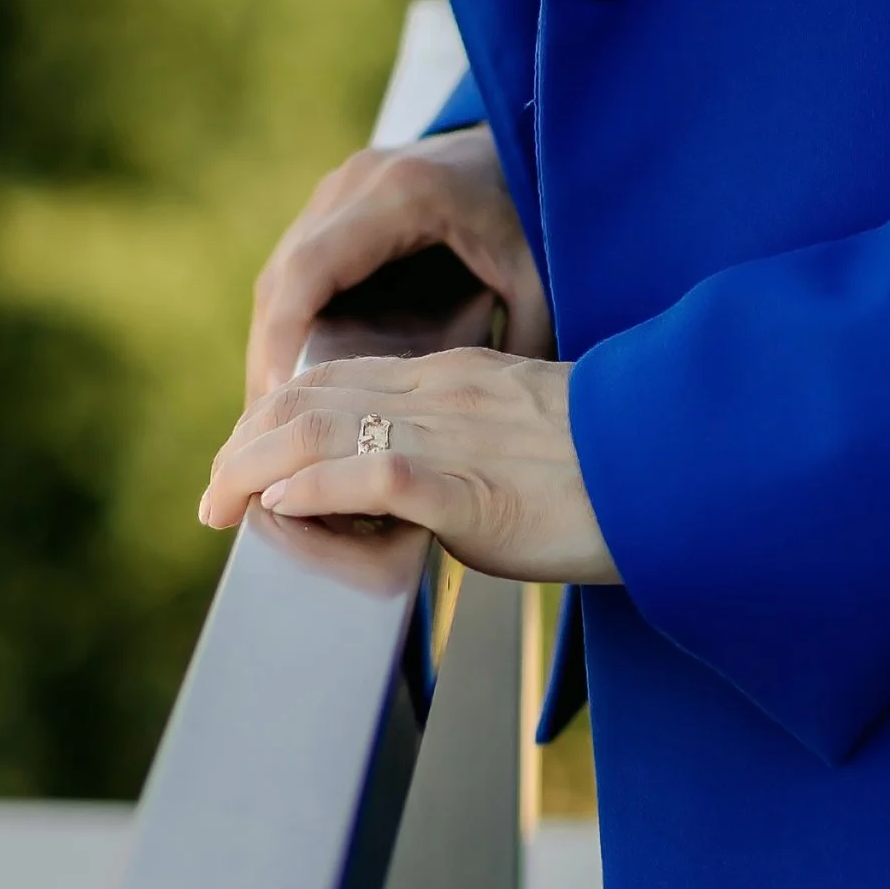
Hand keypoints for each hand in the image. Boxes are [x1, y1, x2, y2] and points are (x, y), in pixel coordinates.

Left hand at [200, 349, 620, 584]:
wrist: (677, 467)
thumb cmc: (615, 467)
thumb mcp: (528, 439)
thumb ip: (472, 446)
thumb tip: (426, 488)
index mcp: (458, 378)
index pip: (342, 379)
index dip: (278, 415)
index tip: (246, 456)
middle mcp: (443, 394)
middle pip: (314, 399)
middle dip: (247, 445)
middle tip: (212, 495)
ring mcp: (452, 437)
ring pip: (324, 431)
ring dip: (255, 470)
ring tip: (220, 504)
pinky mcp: (467, 489)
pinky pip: (372, 476)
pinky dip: (315, 490)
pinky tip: (282, 510)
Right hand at [245, 126, 551, 401]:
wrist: (526, 137)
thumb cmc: (533, 208)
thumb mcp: (537, 274)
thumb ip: (522, 341)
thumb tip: (495, 427)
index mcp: (403, 193)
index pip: (314, 267)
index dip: (285, 334)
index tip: (276, 397)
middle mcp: (356, 183)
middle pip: (284, 277)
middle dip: (270, 356)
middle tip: (266, 431)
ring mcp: (338, 189)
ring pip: (280, 275)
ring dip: (271, 344)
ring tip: (273, 419)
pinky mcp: (334, 205)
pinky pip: (293, 268)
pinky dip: (287, 323)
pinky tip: (296, 379)